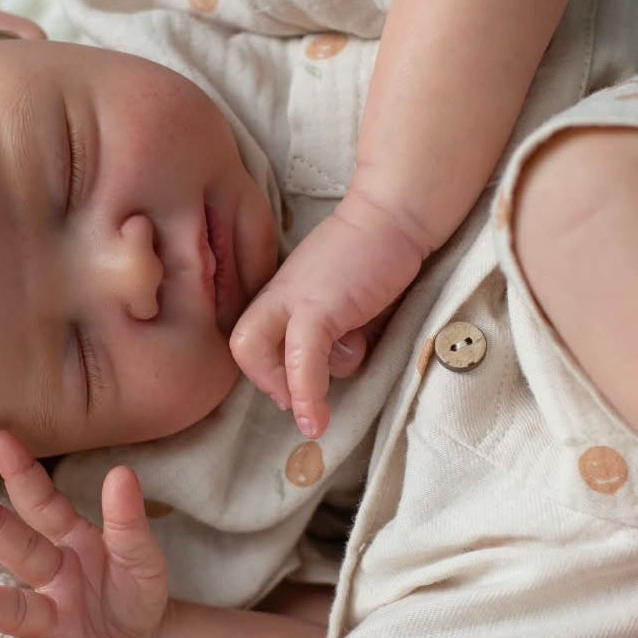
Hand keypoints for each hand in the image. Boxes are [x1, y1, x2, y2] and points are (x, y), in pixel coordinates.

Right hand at [0, 429, 172, 637]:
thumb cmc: (134, 593)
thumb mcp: (140, 554)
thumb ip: (129, 520)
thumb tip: (122, 472)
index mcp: (69, 543)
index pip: (42, 504)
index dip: (24, 473)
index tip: (0, 437)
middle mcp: (50, 579)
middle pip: (20, 550)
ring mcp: (50, 623)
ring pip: (11, 610)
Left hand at [229, 187, 426, 438]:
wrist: (393, 216)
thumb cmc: (376, 258)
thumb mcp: (344, 298)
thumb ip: (331, 328)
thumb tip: (338, 360)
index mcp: (282, 293)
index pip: (250, 339)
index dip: (265, 372)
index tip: (291, 391)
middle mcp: (279, 296)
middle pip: (243, 347)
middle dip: (268, 381)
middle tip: (297, 398)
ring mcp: (293, 301)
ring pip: (267, 357)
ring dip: (304, 384)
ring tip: (359, 340)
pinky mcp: (318, 308)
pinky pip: (301, 362)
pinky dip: (306, 395)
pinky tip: (316, 420)